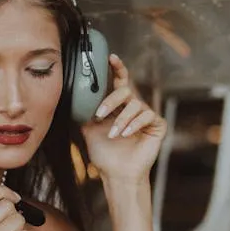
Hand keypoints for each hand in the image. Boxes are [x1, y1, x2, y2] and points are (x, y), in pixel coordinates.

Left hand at [81, 54, 166, 181]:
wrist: (117, 174)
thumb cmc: (104, 153)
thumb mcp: (89, 129)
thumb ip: (85, 111)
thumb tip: (71, 96)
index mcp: (119, 105)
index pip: (120, 81)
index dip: (117, 68)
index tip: (111, 57)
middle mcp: (134, 107)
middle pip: (125, 91)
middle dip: (111, 101)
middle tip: (99, 114)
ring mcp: (147, 115)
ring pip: (135, 105)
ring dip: (121, 119)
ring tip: (113, 134)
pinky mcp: (158, 125)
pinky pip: (147, 116)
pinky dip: (134, 124)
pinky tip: (125, 134)